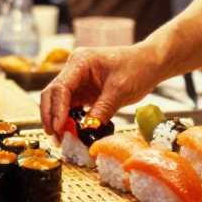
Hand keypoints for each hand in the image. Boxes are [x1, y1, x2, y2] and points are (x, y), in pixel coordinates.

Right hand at [38, 44, 162, 135]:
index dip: (56, 110)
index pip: (60, 88)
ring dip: (59, 120)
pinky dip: (70, 120)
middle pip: (53, 94)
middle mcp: (74, 69)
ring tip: (62, 139)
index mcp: (80, 62)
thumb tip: (87, 132)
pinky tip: (72, 133)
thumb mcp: (120, 91)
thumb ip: (102, 111)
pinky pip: (72, 107)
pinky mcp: (84, 91)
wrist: (151, 63)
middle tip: (55, 138)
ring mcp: (78, 80)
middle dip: (51, 116)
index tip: (58, 129)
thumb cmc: (138, 69)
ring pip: (59, 102)